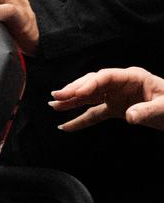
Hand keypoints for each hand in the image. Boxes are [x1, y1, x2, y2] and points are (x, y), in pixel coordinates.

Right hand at [49, 67, 163, 131]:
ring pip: (89, 96)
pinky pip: (93, 113)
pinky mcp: (114, 108)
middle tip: (57, 96)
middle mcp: (121, 84)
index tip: (76, 93)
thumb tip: (130, 117)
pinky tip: (65, 125)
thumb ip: (148, 111)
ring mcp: (116, 96)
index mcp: (133, 77)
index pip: (106, 76)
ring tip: (54, 105)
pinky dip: (79, 119)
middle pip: (93, 84)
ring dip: (71, 101)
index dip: (89, 84)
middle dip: (74, 89)